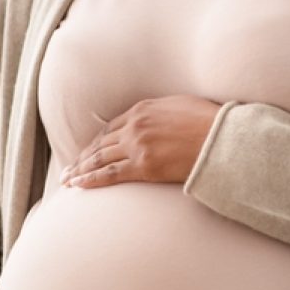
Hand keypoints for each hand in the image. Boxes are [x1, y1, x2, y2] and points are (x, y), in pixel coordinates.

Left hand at [59, 95, 221, 188]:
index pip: (112, 127)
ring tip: (69, 179)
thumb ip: (161, 112)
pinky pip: (110, 174)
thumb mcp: (180, 105)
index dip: (98, 140)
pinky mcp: (143, 166)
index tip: (89, 149)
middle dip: (83, 156)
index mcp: (143, 109)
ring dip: (81, 169)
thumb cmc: (208, 122)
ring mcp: (137, 146)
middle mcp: (135, 126)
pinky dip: (91, 179)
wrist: (220, 138)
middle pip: (101, 143)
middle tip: (70, 167)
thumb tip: (156, 119)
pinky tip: (80, 184)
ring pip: (100, 158)